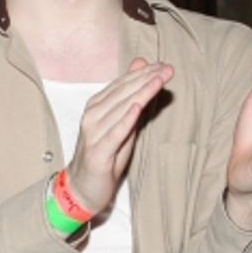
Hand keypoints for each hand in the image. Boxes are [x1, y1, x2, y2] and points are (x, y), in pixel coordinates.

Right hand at [66, 59, 173, 215]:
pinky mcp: (98, 152)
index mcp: (97, 106)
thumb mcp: (124, 125)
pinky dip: (126, 120)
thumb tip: (142, 66)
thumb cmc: (106, 154)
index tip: (165, 66)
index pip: (123, 84)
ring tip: (159, 81)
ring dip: (141, 94)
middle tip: (168, 69)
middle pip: (124, 93)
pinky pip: (114, 133)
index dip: (144, 73)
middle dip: (147, 79)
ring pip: (121, 109)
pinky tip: (137, 108)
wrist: (83, 187)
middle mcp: (92, 115)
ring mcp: (93, 133)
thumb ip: (133, 98)